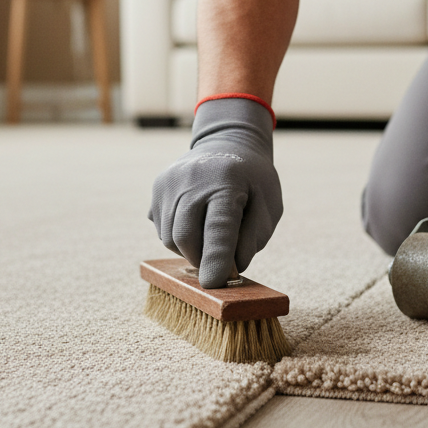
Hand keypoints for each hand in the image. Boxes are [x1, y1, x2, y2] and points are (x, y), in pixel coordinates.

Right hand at [149, 98, 282, 287]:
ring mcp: (169, 181)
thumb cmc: (253, 181)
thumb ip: (252, 239)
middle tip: (219, 263)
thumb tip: (229, 269)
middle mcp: (192, 178)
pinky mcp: (157, 187)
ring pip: (169, 237)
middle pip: (185, 237)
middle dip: (201, 259)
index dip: (216, 259)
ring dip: (189, 249)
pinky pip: (162, 227)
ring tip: (209, 236)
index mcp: (227, 182)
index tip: (213, 285)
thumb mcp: (269, 207)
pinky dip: (178, 236)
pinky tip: (195, 221)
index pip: (218, 228)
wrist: (227, 142)